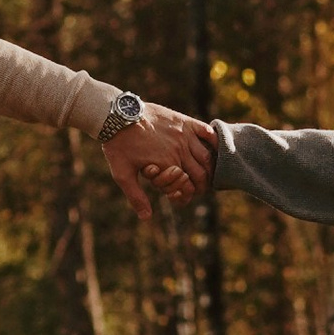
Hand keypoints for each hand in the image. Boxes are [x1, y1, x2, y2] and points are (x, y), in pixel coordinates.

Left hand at [99, 103, 215, 211]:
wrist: (117, 117)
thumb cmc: (119, 146)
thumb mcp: (122, 174)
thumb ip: (136, 197)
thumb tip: (146, 217)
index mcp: (168, 165)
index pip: (188, 187)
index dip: (187, 196)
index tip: (182, 198)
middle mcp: (180, 151)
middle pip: (202, 174)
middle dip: (202, 185)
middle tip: (198, 189)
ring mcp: (184, 135)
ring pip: (207, 156)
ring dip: (210, 168)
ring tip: (207, 173)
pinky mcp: (183, 121)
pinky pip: (205, 131)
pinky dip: (214, 140)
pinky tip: (215, 147)